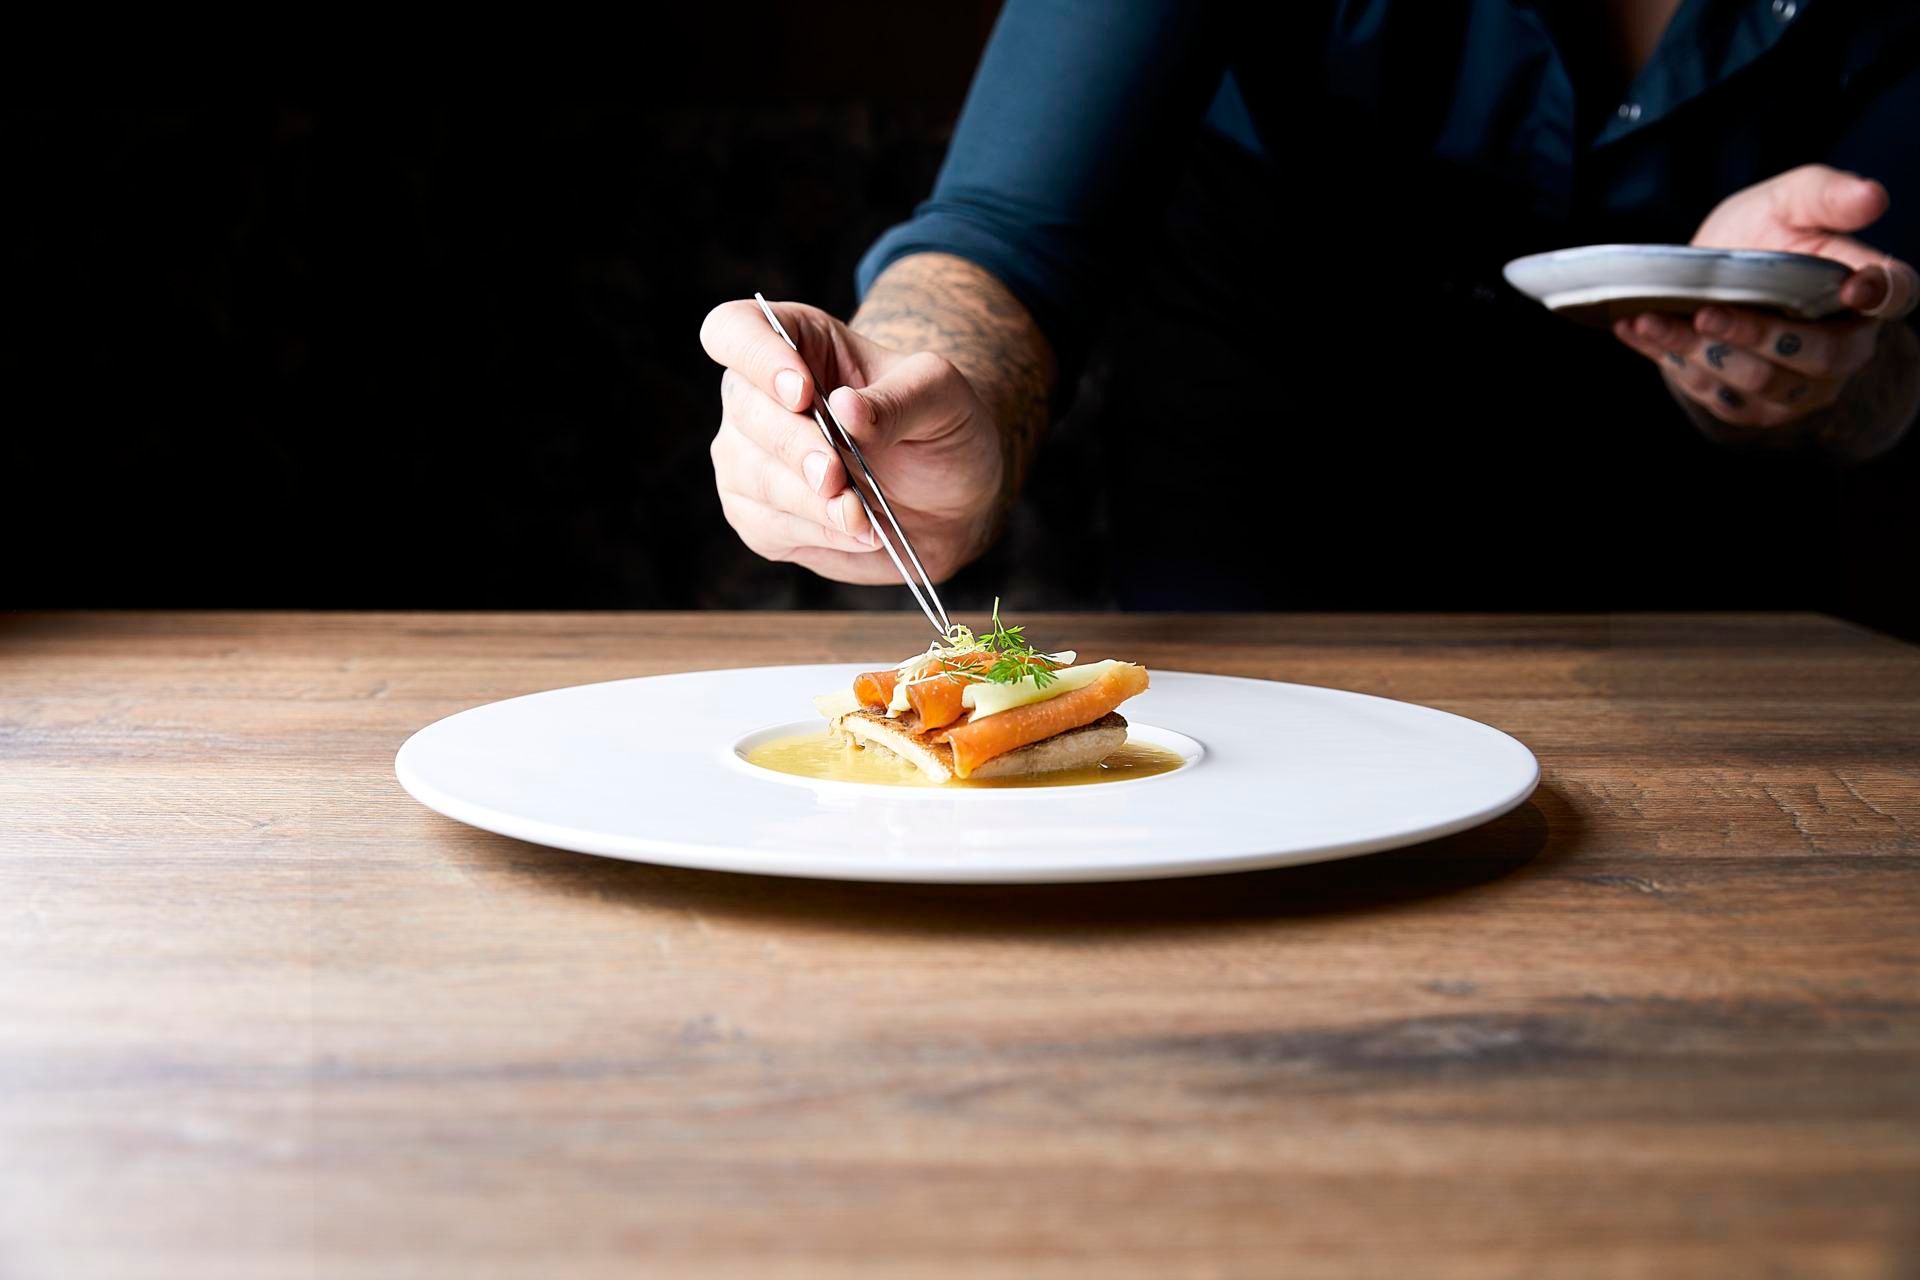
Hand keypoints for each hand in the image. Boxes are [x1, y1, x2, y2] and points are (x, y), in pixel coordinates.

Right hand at [700, 298, 1002, 584]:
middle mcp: (758, 395)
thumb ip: (898, 399)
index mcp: (797, 342)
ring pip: (747, 474)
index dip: (756, 357)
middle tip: (836, 474)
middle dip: (793, 446)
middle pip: (742, 408)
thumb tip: (845, 406)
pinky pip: (765, 524)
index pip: (735, 331)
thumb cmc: (940, 429)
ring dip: (805, 500)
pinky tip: (856, 529)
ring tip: (859, 514)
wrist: (951, 502)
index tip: (803, 393)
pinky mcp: (758, 513)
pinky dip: (814, 532)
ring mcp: (749, 456)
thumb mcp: (942, 397)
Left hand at [1612, 165, 1917, 427]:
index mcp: (1864, 289)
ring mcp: (1797, 386)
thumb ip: (1825, 195)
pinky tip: (1638, 330)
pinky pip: (1714, 393)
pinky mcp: (1750, 407)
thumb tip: (1872, 197)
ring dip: (1700, 351)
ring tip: (1652, 321)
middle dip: (1757, 335)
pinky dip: (1671, 362)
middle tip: (1708, 312)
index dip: (1883, 292)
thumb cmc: (1763, 235)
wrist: (1711, 280)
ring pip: (1757, 381)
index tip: (1858, 286)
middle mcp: (1842, 348)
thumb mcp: (1788, 202)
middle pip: (1816, 355)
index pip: (1895, 294)